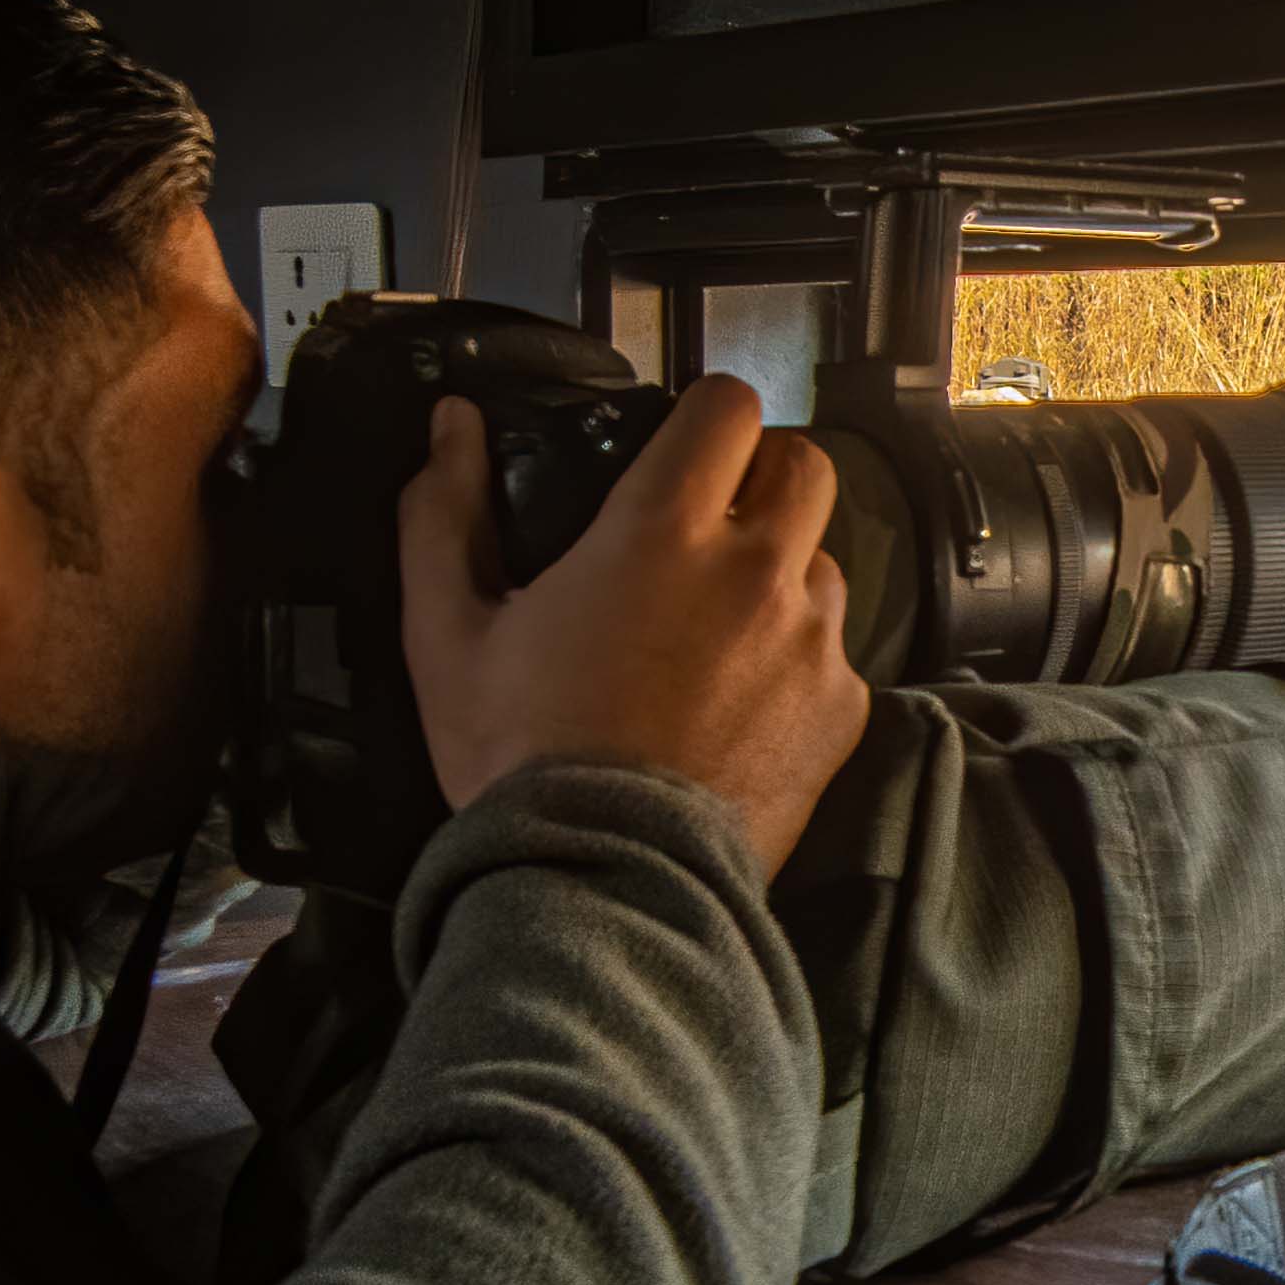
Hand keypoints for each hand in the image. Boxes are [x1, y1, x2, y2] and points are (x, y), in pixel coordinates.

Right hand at [396, 382, 871, 871]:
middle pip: (804, 465)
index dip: (706, 414)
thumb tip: (450, 430)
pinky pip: (835, 653)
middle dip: (763, 479)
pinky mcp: (840, 708)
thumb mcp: (447, 634)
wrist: (603, 878)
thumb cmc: (524, 760)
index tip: (682, 445)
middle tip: (712, 524)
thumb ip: (444, 514)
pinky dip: (797, 664)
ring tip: (716, 631)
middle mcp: (753, 571)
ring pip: (824, 561)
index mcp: (661, 531)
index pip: (728, 406)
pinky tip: (738, 705)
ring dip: (781, 576)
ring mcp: (809, 640)